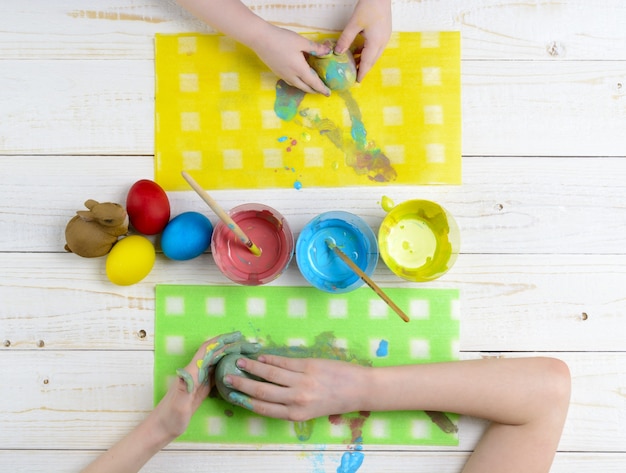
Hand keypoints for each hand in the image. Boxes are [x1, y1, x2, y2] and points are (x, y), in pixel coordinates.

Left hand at [160, 332, 259, 437]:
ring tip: (247, 353)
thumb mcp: (178, 405)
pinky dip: (227, 367)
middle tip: (249, 345)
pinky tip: (237, 368)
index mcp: (191, 372)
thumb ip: (183, 389)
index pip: (207, 350)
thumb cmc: (169, 418)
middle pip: (214, 353)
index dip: (222, 341)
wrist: (161, 428)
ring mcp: (199, 379)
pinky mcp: (201, 387)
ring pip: (216, 361)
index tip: (237, 336)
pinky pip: (216, 373)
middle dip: (231, 345)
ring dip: (230, 354)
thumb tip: (185, 372)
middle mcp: (195, 372)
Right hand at [224, 354, 369, 421]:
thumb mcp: (311, 411)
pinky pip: (283, 362)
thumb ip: (291, 405)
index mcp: (297, 414)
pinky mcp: (308, 365)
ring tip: (239, 362)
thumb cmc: (336, 401)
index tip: (233, 395)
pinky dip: (270, 359)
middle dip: (242, 384)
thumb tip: (268, 395)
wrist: (359, 389)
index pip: (264, 408)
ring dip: (252, 367)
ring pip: (270, 373)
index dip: (246, 401)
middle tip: (227, 377)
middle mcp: (297, 399)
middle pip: (262, 391)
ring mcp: (302, 381)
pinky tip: (260, 356)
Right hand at [251, 24, 331, 94]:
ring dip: (305, 88)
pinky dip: (297, 83)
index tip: (328, 93)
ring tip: (311, 86)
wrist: (260, 39)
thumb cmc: (282, 39)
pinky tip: (298, 79)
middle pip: (305, 87)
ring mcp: (283, 75)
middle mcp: (291, 75)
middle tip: (321, 91)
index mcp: (299, 69)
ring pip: (297, 86)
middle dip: (314, 90)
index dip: (322, 89)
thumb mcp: (301, 41)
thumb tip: (328, 51)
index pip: (314, 83)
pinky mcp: (277, 71)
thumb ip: (315, 48)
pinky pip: (290, 81)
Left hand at [335, 0, 391, 81]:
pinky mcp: (384, 32)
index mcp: (376, 43)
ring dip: (365, 60)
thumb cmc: (369, 6)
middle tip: (354, 76)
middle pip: (372, 61)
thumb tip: (337, 53)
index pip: (367, 63)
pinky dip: (367, 52)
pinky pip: (375, 47)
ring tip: (354, 65)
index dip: (361, 73)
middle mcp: (382, 42)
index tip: (356, 82)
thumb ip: (346, 39)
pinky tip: (359, 51)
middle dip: (363, 69)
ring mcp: (385, 37)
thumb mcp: (354, 24)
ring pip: (374, 54)